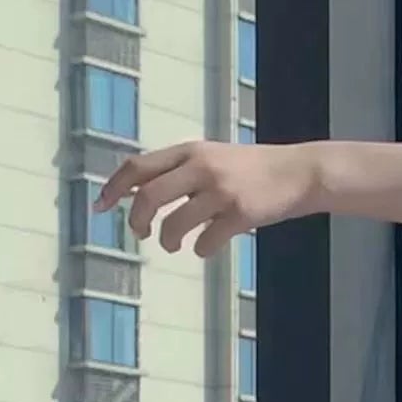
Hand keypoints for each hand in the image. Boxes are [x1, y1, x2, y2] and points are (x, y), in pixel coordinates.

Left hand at [98, 141, 323, 256]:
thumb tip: (139, 191)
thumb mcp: (214, 158)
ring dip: (168, 239)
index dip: (114, 187)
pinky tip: (205, 247)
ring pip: (175, 223)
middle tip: (139, 232)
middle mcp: (202, 168)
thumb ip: (181, 171)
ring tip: (173, 244)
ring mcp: (222, 191)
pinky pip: (207, 240)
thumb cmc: (255, 169)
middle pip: (149, 196)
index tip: (100, 205)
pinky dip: (200, 249)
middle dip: (136, 219)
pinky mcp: (241, 214)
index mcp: (191, 151)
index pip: (138, 167)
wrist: (301, 173)